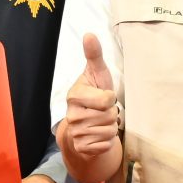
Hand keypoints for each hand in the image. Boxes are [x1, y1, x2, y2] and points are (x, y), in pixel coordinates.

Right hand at [58, 33, 122, 176]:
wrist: (83, 124)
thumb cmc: (94, 95)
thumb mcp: (96, 74)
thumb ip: (94, 55)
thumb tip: (89, 34)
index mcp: (74, 95)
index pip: (107, 99)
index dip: (110, 98)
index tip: (103, 97)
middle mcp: (71, 115)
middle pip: (109, 116)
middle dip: (111, 114)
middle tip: (102, 111)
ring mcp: (75, 133)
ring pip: (108, 131)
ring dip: (109, 127)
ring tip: (100, 122)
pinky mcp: (81, 148)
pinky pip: (105, 145)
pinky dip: (106, 141)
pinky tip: (98, 135)